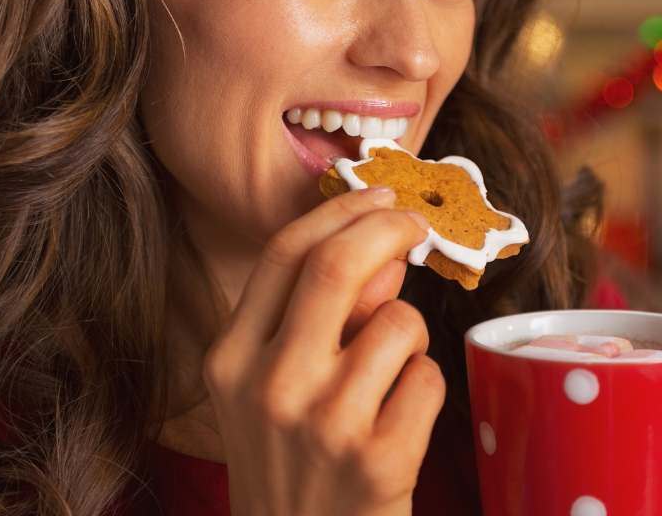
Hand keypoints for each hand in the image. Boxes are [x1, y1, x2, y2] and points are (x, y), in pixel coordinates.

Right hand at [202, 187, 441, 515]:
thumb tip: (381, 248)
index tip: (378, 196)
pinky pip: (430, 377)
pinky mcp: (381, 461)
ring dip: (410, 330)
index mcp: (231, 361)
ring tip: (392, 370)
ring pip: (399, 322)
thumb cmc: (291, 465)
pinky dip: (426, 384)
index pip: (285, 254)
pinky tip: (401, 416)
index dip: (340, 211)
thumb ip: (314, 317)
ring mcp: (326, 426)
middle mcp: (270, 388)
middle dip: (389, 228)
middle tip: (416, 224)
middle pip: (337, 266)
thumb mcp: (274, 388)